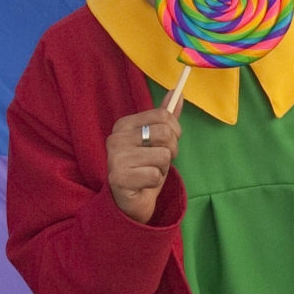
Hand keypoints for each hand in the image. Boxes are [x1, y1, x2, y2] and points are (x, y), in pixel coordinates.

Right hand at [106, 106, 182, 223]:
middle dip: (171, 151)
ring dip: (163, 168)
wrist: (131, 201)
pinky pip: (155, 175)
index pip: (163, 115)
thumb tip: (178, 92)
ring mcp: (115, 157)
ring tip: (149, 173)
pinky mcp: (118, 178)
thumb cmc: (145, 168)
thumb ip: (166, 118)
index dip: (175, 131)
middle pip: (165, 133)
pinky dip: (155, 182)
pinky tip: (144, 184)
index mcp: (124, 124)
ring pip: (162, 156)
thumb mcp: (157, 141)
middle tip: (160, 161)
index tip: (168, 143)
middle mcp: (116, 138)